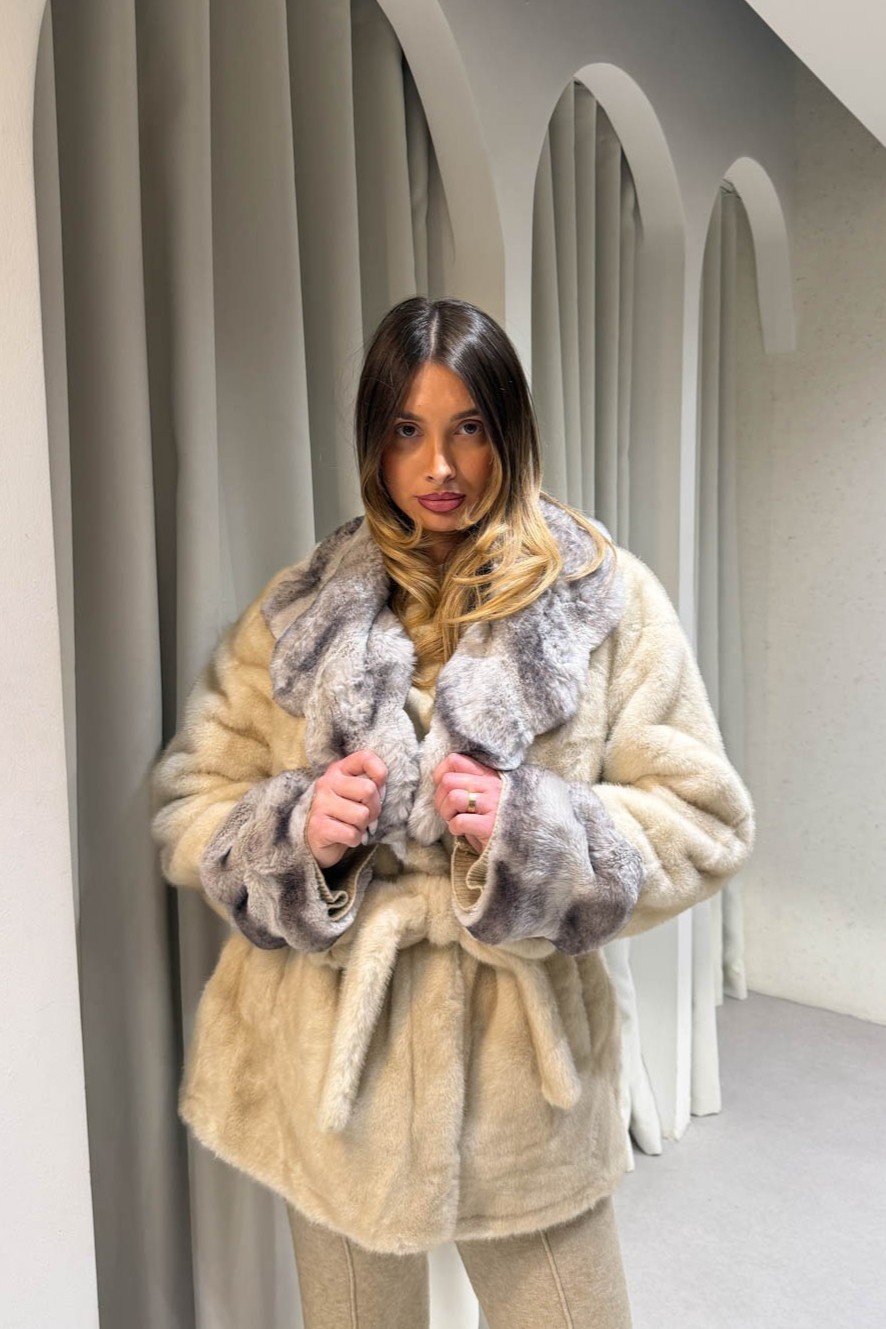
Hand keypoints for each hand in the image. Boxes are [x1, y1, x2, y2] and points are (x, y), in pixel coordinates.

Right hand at [305, 750, 387, 869]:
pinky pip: (352, 834)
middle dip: (374, 808)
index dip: (380, 772)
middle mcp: (327, 782)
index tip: (378, 786)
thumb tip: (382, 787)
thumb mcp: (356, 794)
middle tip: (365, 815)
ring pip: (362, 815)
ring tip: (352, 825)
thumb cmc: (343, 814)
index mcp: (339, 770)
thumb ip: (370, 784)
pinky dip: (354, 839)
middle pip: (369, 790)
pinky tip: (345, 837)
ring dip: (363, 826)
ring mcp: (320, 803)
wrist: (316, 840)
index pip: (365, 757)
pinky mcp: (319, 826)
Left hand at [432, 753, 501, 854]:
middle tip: (448, 811)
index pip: (456, 760)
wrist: (531, 841)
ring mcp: (492, 805)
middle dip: (440, 798)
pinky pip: (459, 821)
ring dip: (447, 813)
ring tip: (455, 821)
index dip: (441, 773)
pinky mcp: (489, 826)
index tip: (442, 788)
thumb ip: (472, 785)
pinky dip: (455, 829)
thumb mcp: (491, 796)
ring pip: (452, 797)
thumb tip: (441, 784)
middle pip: (448, 780)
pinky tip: (463, 832)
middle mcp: (491, 786)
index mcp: (489, 776)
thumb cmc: (503, 820)